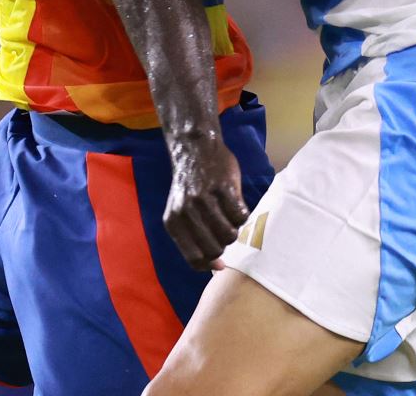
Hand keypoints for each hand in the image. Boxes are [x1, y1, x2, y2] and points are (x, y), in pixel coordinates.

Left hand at [164, 133, 248, 270]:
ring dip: (234, 230)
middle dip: (223, 245)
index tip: (220, 261)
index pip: (193, 258)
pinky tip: (235, 205)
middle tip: (223, 230)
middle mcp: (186, 212)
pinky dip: (242, 215)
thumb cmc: (190, 187)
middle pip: (215, 249)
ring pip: (229, 234)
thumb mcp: (181, 213)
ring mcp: (205, 198)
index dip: (210, 263)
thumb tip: (218, 266)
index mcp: (173, 222)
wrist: (194, 149)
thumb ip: (194, 240)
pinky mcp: (224, 187)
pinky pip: (240, 216)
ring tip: (230, 218)